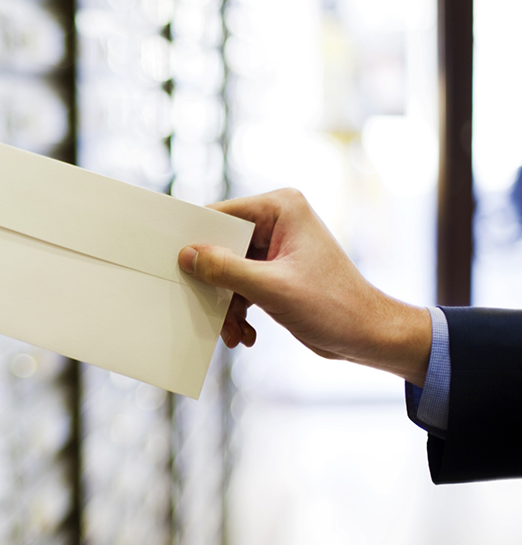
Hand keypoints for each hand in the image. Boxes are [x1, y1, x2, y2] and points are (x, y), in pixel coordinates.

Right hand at [178, 188, 431, 386]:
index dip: (196, 240)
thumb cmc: (335, 306)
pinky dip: (237, 311)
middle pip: (220, 245)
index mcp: (281, 208)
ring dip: (225, 305)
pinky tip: (246, 334)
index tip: (175, 265)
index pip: (221, 215)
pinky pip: (239, 286)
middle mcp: (277, 221)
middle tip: (208, 310)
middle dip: (214, 284)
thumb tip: (186, 255)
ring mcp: (275, 247)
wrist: (369, 336)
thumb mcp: (272, 288)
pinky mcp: (274, 271)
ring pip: (226, 271)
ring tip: (233, 332)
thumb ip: (225, 269)